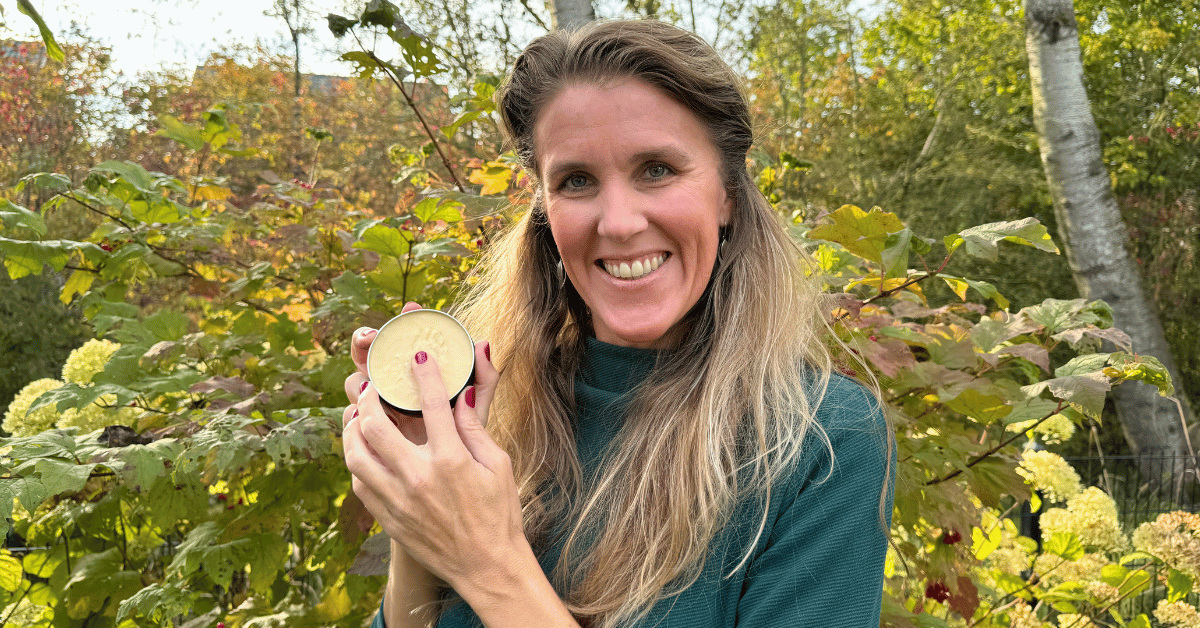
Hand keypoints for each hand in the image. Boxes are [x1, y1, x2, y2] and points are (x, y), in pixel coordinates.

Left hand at [342, 303, 511, 591]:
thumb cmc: (498, 513)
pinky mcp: (388, 518)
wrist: (486, 565)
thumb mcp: (496, 464)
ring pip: (356, 453)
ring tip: (359, 414)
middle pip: (376, 424)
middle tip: (375, 384)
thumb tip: (460, 392)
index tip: (419, 354)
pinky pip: (358, 482)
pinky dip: (357, 459)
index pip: (432, 404)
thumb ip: (474, 426)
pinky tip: (363, 449)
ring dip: (353, 427)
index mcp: (451, 461)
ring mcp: (398, 500)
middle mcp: (418, 478)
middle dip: (370, 397)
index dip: (424, 373)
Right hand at [343, 302, 497, 441]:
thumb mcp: (479, 413)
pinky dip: (353, 416)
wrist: (456, 491)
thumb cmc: (468, 447)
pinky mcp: (367, 440)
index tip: (412, 309)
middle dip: (365, 341)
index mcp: (418, 379)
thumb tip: (485, 344)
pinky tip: (358, 416)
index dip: (406, 321)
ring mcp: (378, 414)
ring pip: (356, 386)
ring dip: (357, 378)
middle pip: (370, 356)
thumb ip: (484, 381)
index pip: (404, 341)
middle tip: (371, 338)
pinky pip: (353, 423)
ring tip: (366, 379)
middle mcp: (394, 390)